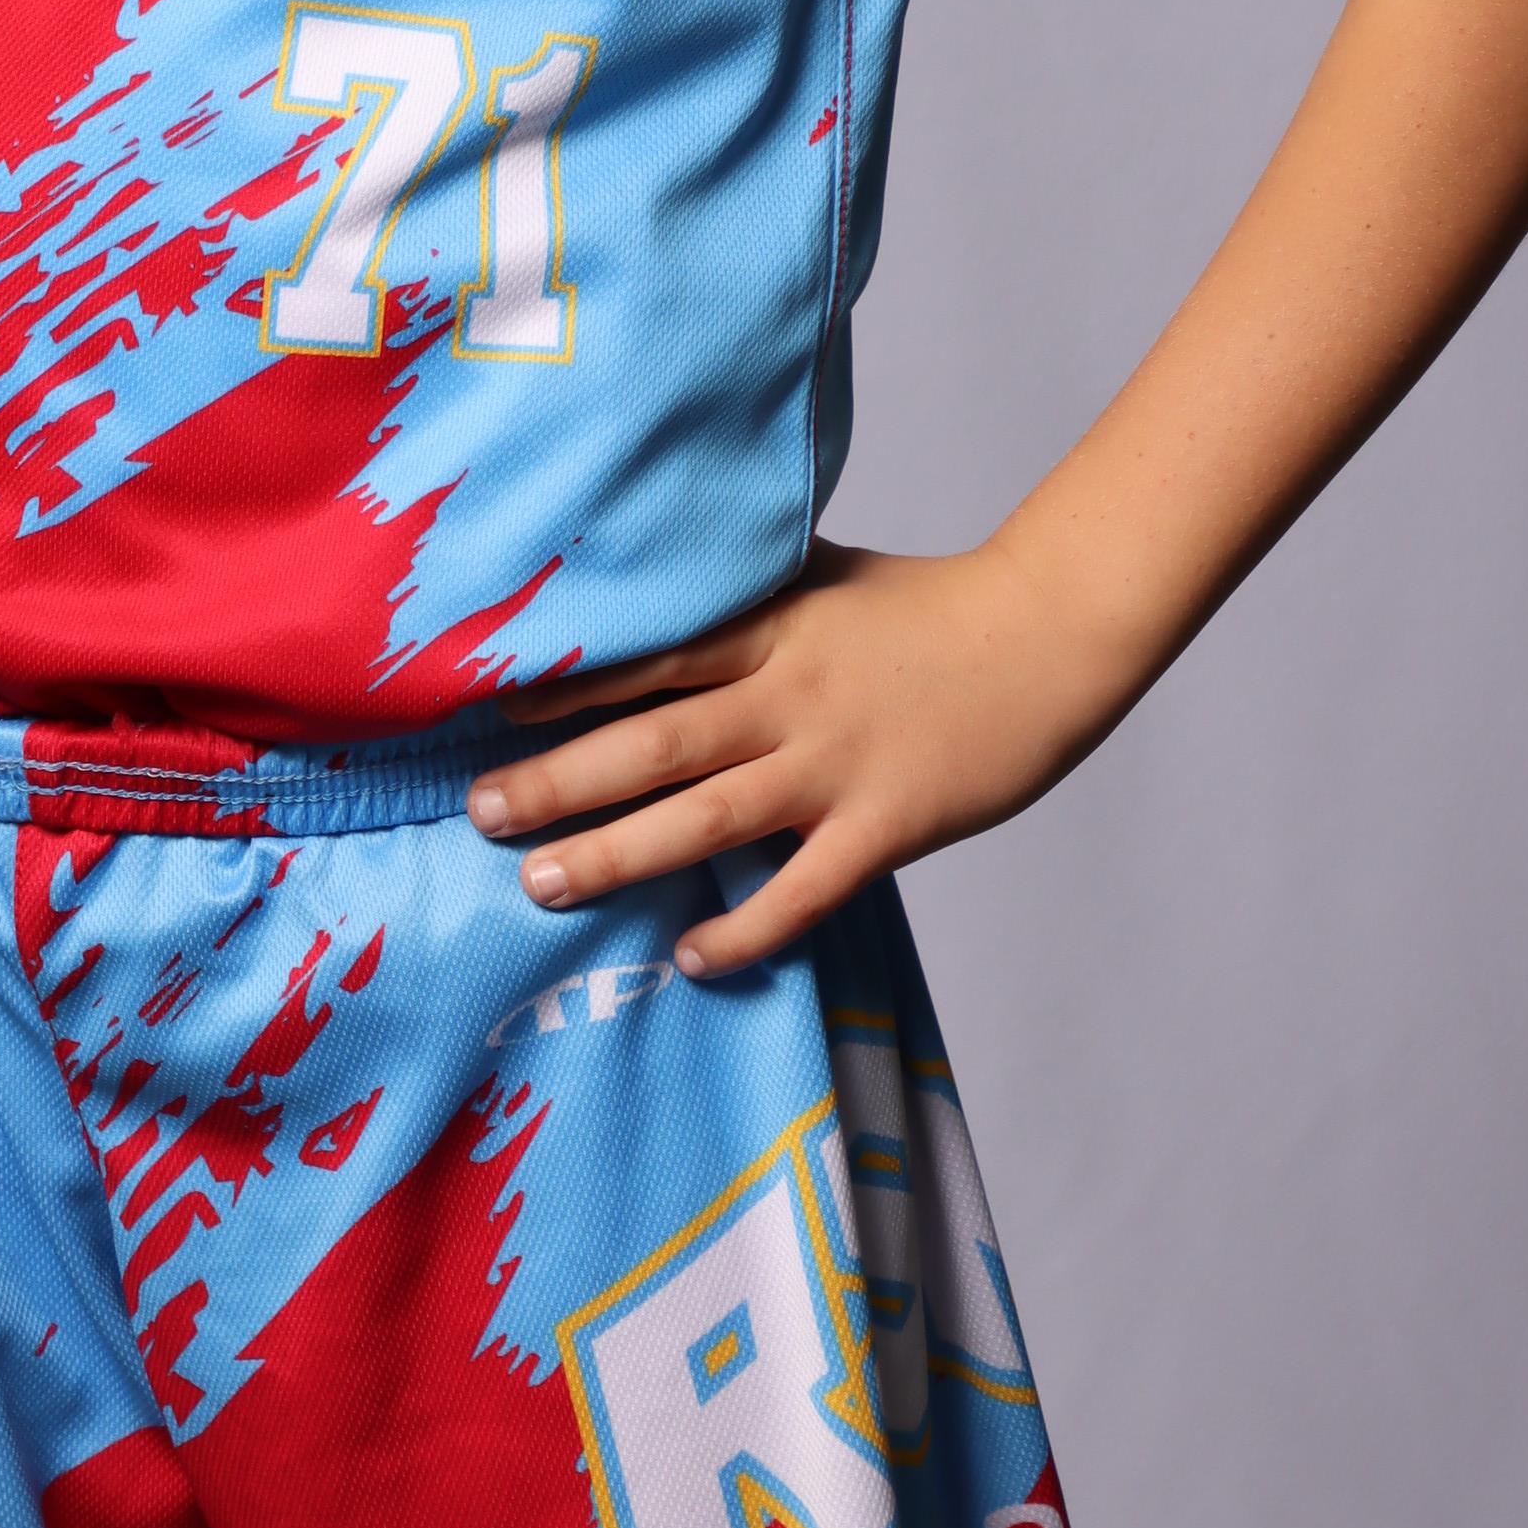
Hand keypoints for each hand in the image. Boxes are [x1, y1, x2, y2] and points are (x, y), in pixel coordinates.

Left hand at [465, 539, 1123, 977]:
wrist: (1049, 635)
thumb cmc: (931, 605)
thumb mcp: (825, 575)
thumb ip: (747, 588)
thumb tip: (664, 572)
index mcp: (772, 629)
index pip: (651, 657)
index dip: (566, 684)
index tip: (488, 707)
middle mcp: (790, 697)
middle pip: (654, 741)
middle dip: (559, 779)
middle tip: (478, 811)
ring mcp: (837, 766)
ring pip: (707, 818)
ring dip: (616, 854)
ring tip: (540, 883)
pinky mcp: (887, 826)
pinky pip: (802, 890)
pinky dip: (744, 928)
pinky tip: (688, 955)